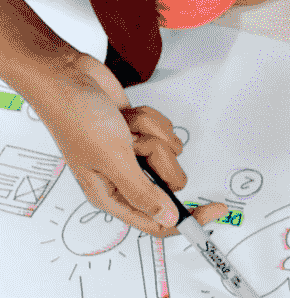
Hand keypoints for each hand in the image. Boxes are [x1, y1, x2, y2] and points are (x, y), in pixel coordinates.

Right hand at [27, 54, 227, 234]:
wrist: (66, 75)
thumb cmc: (75, 116)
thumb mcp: (113, 159)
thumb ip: (142, 192)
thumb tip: (167, 218)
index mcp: (110, 194)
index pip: (157, 221)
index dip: (188, 219)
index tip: (214, 210)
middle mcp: (123, 177)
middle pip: (170, 183)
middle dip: (159, 159)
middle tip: (135, 145)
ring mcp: (133, 154)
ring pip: (170, 153)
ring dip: (151, 134)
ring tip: (124, 127)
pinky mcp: (140, 134)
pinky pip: (166, 133)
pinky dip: (150, 120)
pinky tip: (127, 116)